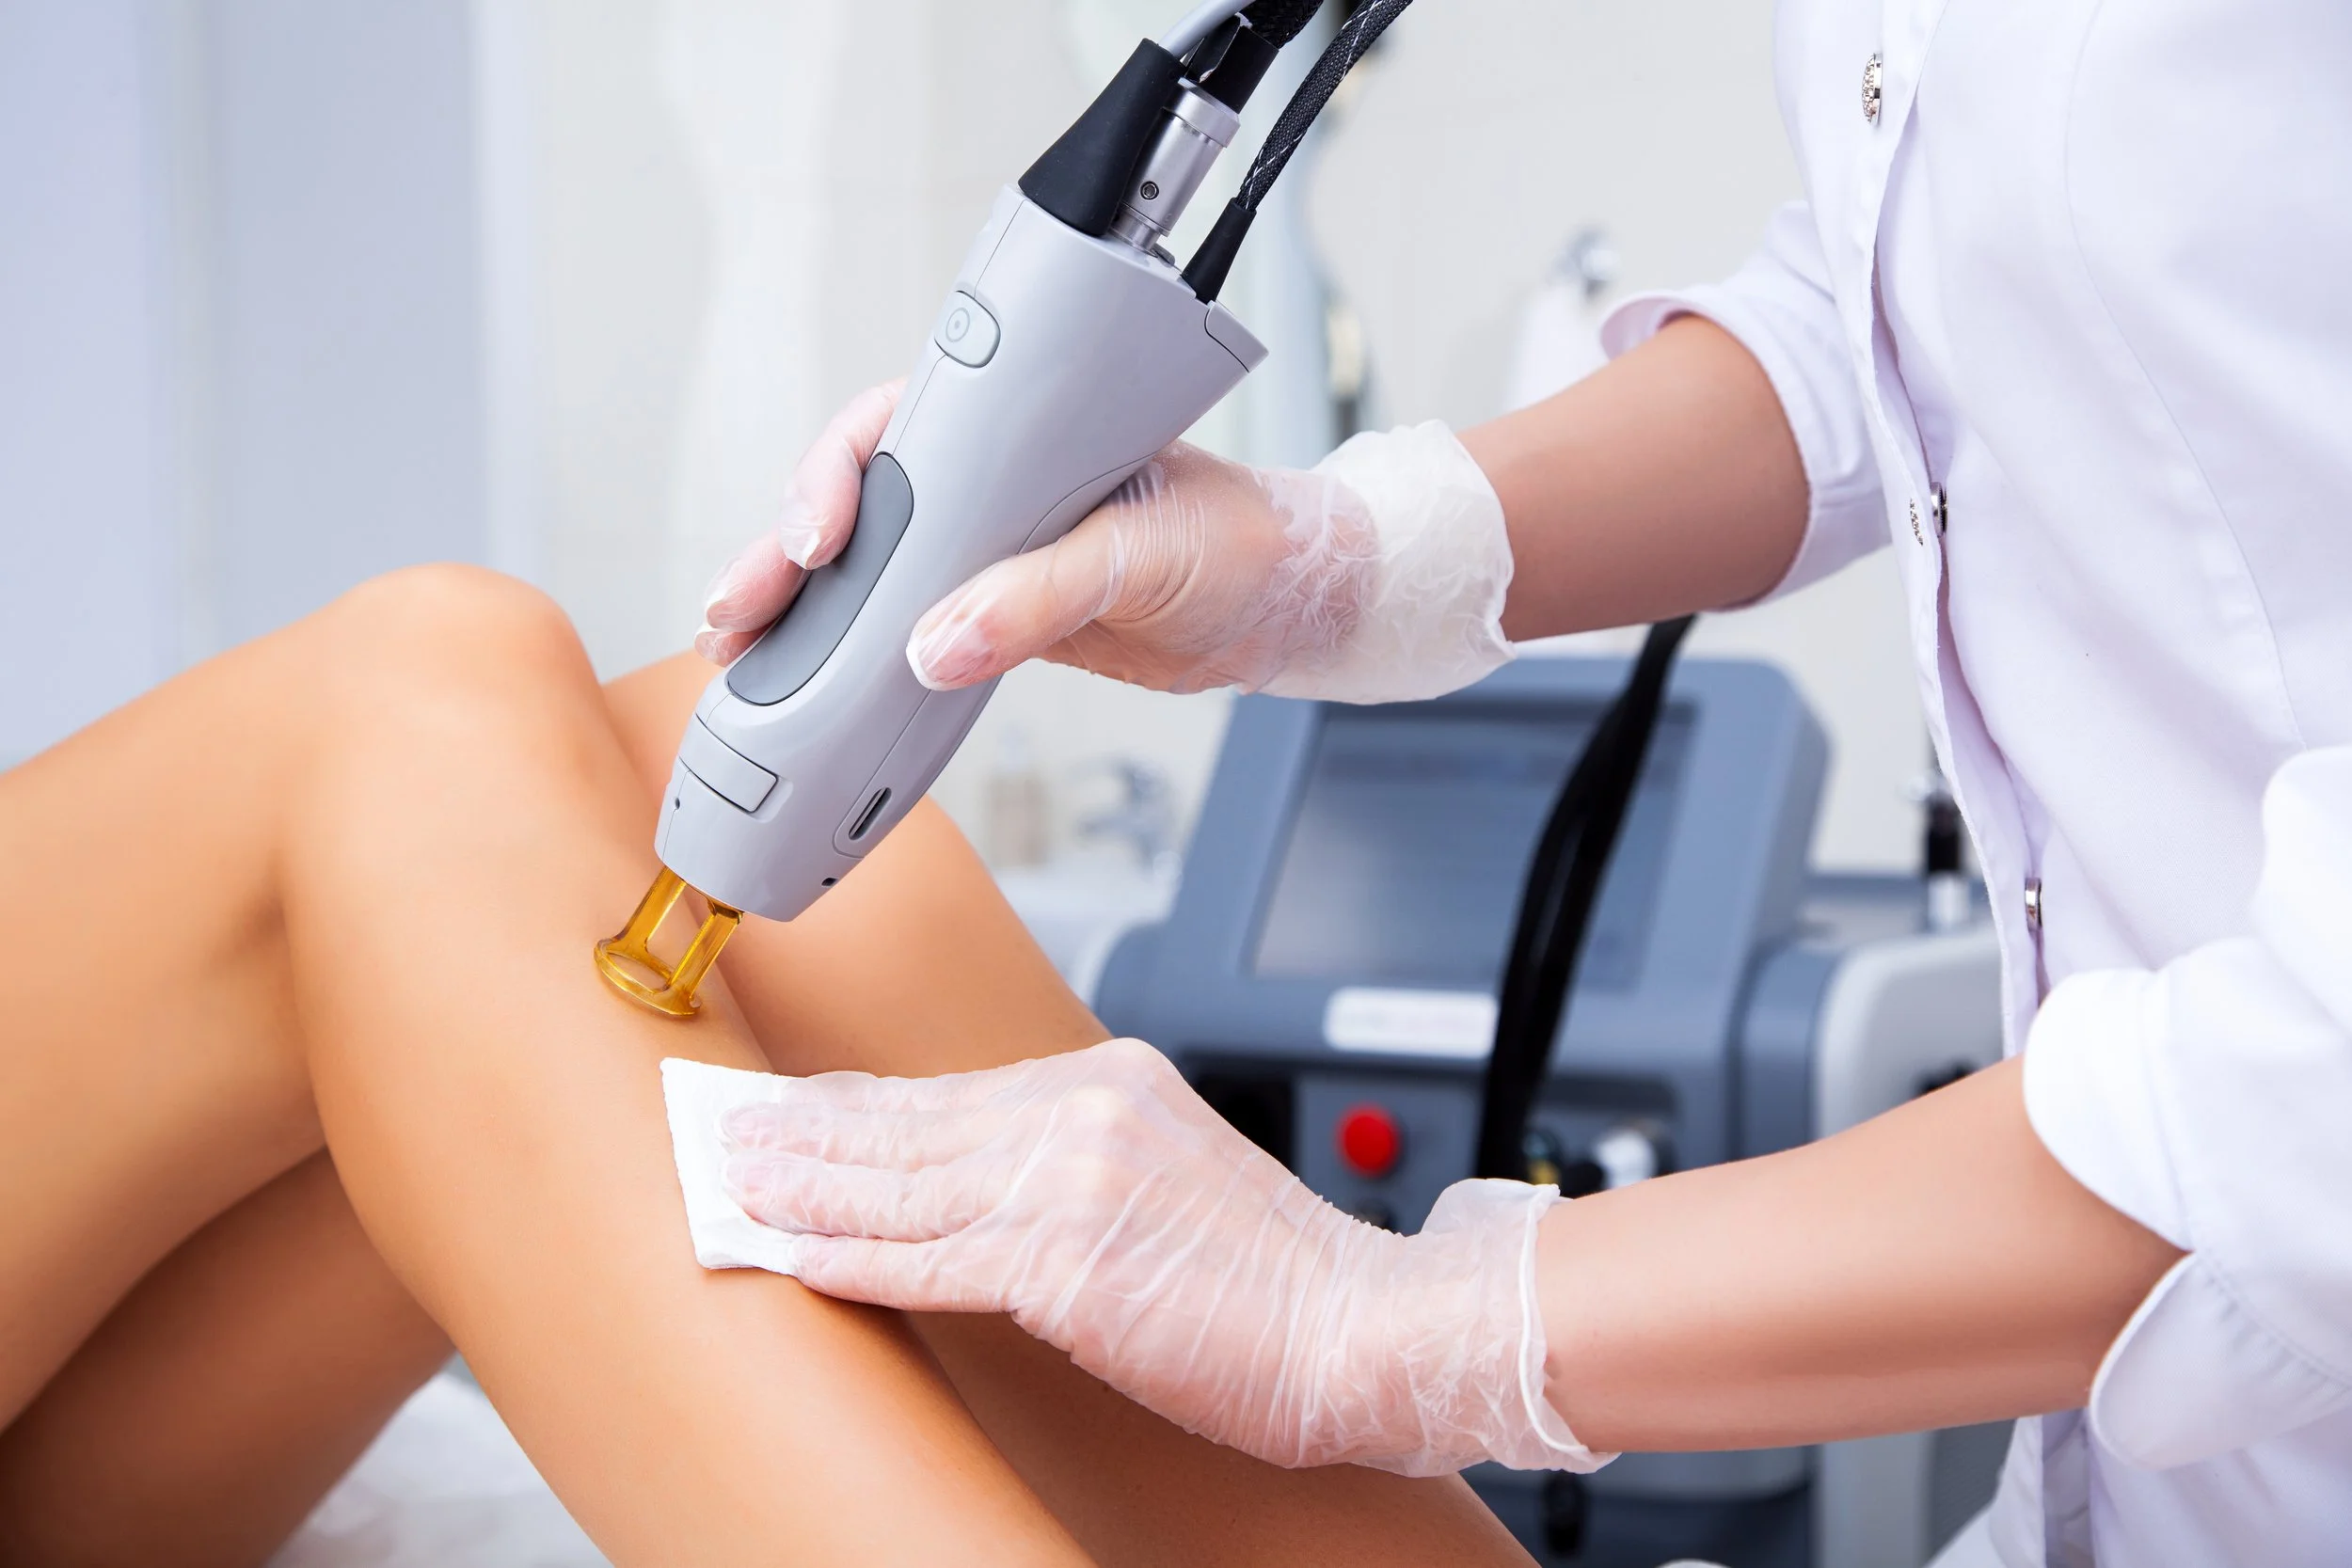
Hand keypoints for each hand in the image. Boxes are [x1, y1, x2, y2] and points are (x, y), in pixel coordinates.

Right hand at [699, 397, 1511, 702]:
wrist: (1285, 608)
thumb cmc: (1240, 543)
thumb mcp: (1147, 557)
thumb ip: (1044, 596)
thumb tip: (934, 648)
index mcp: (1020, 429)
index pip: (899, 427)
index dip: (839, 474)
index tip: (820, 532)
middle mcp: (988, 478)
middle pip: (856, 499)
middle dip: (784, 551)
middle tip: (736, 609)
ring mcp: (981, 546)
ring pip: (865, 566)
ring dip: (797, 606)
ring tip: (733, 651)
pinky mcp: (989, 611)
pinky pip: (900, 625)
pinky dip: (848, 652)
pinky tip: (799, 681)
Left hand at [720, 1038, 1599, 1475]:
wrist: (1363, 1326)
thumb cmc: (1280, 1275)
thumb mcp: (1173, 1176)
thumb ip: (1080, 1159)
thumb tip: (984, 1179)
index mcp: (1109, 1081)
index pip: (950, 1092)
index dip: (858, 1104)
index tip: (795, 1106)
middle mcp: (1082, 1112)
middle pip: (908, 1122)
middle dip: (806, 1130)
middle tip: (723, 1128)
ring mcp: (1068, 1181)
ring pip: (900, 1182)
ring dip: (801, 1184)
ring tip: (728, 1181)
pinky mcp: (1062, 1263)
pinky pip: (923, 1256)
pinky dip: (845, 1251)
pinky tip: (787, 1247)